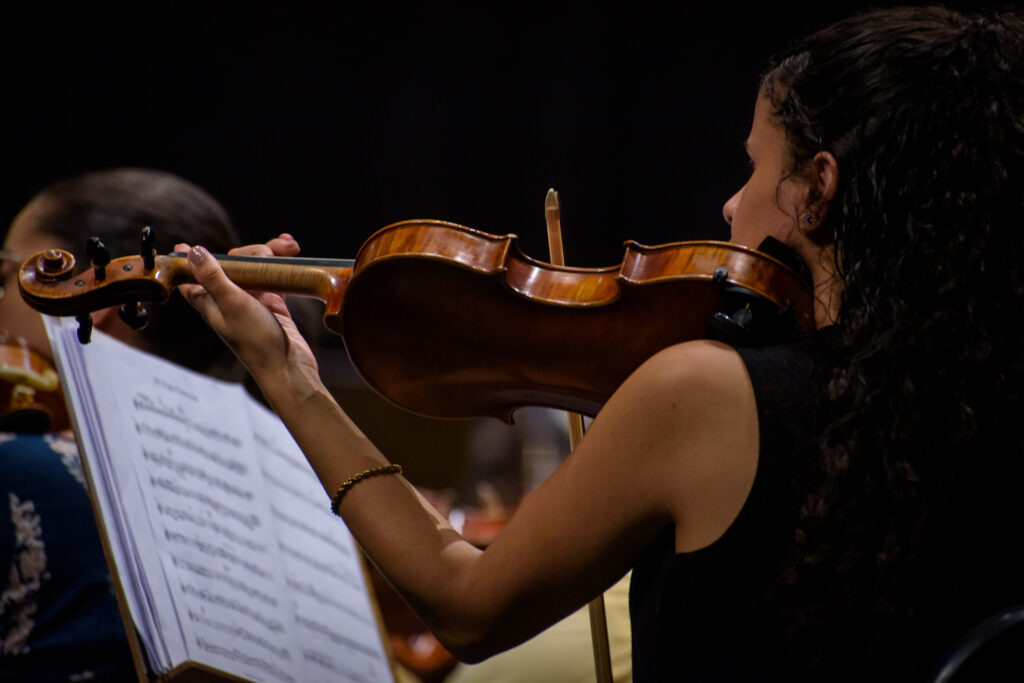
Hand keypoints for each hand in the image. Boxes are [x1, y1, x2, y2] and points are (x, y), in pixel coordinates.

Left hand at [177, 234, 319, 383]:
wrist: (288, 367)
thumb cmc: (256, 341)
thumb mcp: (233, 304)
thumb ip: (213, 277)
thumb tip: (192, 250)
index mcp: (211, 301)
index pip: (191, 277)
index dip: (187, 261)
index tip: (183, 244)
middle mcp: (229, 299)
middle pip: (232, 263)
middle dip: (251, 250)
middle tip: (270, 250)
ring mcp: (252, 299)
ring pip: (255, 266)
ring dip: (270, 253)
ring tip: (290, 247)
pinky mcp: (273, 302)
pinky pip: (273, 275)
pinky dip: (281, 263)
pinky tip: (291, 254)